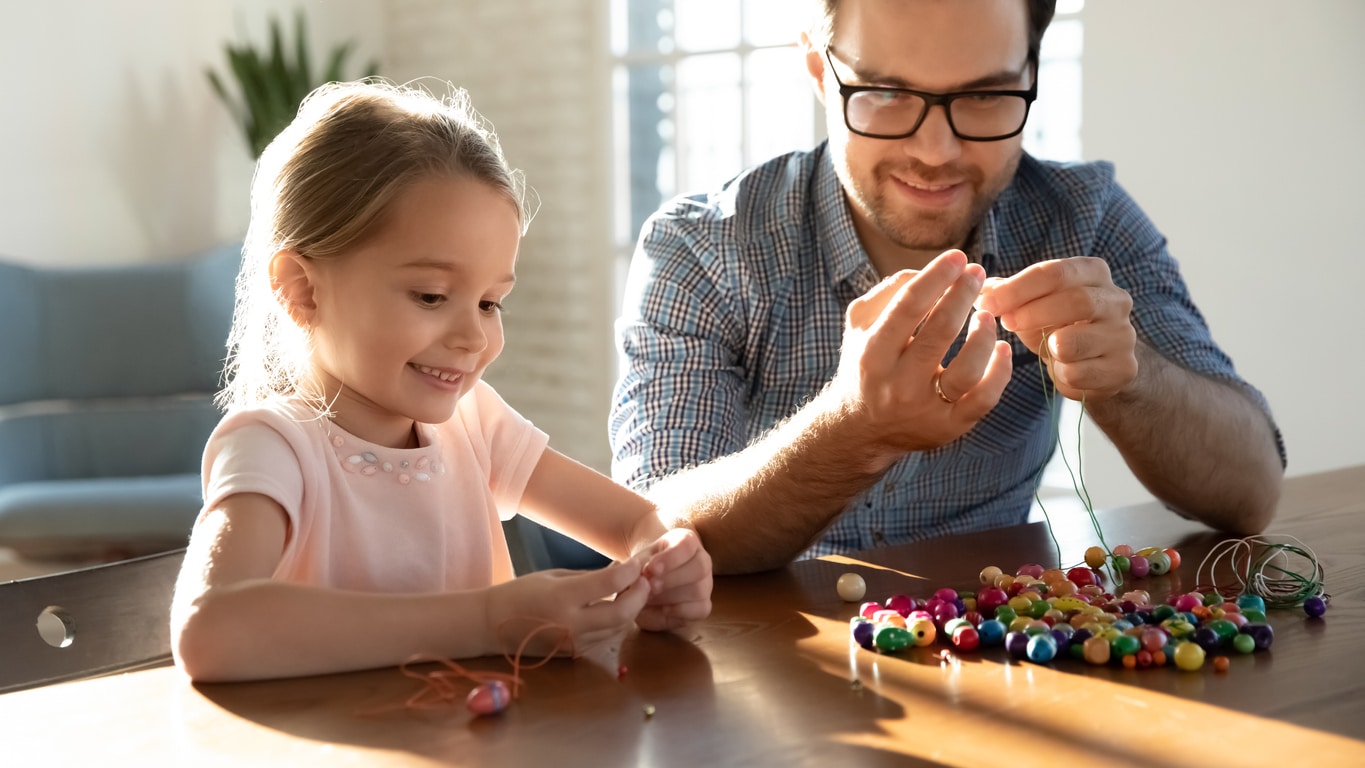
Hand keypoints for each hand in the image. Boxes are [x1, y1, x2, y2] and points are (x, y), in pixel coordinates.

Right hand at [486, 559, 650, 657]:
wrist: (492, 625)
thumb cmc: (521, 592)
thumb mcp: (555, 576)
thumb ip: (591, 577)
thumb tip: (623, 569)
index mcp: (562, 598)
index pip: (610, 584)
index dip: (631, 571)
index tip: (638, 562)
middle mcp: (571, 624)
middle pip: (623, 614)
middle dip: (640, 595)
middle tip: (644, 580)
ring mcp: (574, 643)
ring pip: (619, 629)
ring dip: (632, 610)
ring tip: (631, 592)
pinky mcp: (574, 654)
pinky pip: (606, 638)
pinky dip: (616, 623)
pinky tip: (615, 608)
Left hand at [635, 528, 712, 630]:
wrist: (645, 581)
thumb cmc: (643, 566)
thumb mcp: (637, 561)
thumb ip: (636, 568)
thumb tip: (641, 579)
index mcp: (687, 541)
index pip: (688, 545)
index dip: (671, 558)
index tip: (651, 568)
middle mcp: (702, 560)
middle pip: (699, 567)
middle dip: (672, 579)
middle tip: (650, 586)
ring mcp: (705, 583)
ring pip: (700, 589)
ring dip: (672, 596)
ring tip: (651, 598)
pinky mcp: (703, 605)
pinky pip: (702, 609)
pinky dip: (682, 611)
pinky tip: (664, 610)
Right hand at [833, 249, 1012, 456]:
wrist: (860, 428)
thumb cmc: (866, 364)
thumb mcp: (861, 324)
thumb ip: (890, 291)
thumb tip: (931, 272)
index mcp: (872, 354)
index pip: (908, 306)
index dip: (937, 277)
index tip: (958, 257)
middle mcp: (897, 384)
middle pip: (941, 331)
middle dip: (963, 294)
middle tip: (977, 273)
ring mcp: (925, 410)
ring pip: (968, 369)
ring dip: (984, 334)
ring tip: (986, 315)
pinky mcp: (948, 427)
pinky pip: (984, 399)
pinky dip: (1000, 371)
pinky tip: (1002, 349)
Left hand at [975, 257, 1136, 401]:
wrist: (1098, 363)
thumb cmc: (1059, 325)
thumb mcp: (1033, 303)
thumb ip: (1006, 294)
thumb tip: (980, 290)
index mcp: (1093, 273)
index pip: (1055, 273)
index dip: (1017, 288)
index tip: (986, 303)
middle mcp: (1116, 300)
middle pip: (1075, 301)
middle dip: (1032, 313)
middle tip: (1006, 323)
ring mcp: (1124, 335)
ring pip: (1074, 342)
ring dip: (1048, 347)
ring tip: (1045, 347)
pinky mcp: (1123, 368)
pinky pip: (1079, 373)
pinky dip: (1060, 373)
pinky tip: (1062, 369)